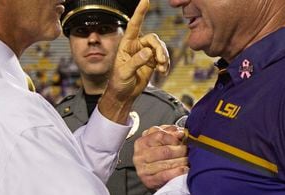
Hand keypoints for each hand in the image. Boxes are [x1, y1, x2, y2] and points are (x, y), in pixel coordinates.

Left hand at [99, 0, 169, 123]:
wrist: (124, 95)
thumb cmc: (118, 83)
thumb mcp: (124, 72)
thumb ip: (136, 62)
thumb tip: (148, 52)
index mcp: (126, 45)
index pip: (134, 25)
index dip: (140, 12)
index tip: (146, 0)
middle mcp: (136, 46)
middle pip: (153, 39)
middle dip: (159, 49)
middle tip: (161, 61)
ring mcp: (145, 54)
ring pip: (160, 48)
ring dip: (164, 57)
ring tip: (162, 69)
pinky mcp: (152, 62)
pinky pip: (163, 58)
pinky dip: (165, 64)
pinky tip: (163, 72)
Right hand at [134, 125, 188, 189]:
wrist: (151, 173)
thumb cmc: (157, 153)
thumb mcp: (161, 139)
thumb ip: (170, 133)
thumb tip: (180, 133)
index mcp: (142, 142)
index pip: (160, 136)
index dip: (174, 138)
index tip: (182, 139)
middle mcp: (140, 155)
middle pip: (165, 151)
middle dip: (180, 151)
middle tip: (187, 151)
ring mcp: (143, 169)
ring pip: (166, 164)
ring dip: (181, 162)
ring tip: (188, 160)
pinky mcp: (148, 181)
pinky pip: (164, 176)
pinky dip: (176, 172)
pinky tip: (184, 169)